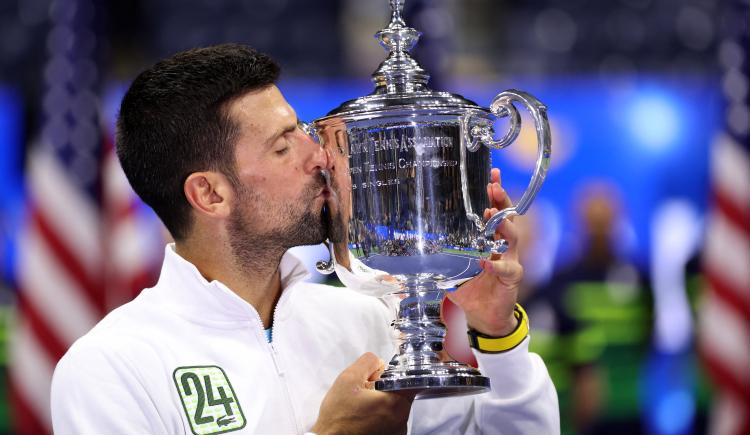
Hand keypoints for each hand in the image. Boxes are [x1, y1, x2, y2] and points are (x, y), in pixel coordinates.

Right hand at [311, 353, 415, 434]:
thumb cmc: (338, 417)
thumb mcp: (348, 379)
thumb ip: (367, 363)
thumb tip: (379, 362)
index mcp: (396, 404)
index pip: (409, 381)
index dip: (394, 375)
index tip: (381, 378)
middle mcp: (401, 421)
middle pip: (401, 395)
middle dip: (385, 390)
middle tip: (365, 393)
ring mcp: (397, 433)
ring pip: (395, 409)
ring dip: (381, 405)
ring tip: (361, 408)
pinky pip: (390, 422)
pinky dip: (379, 418)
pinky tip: (363, 419)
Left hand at [446, 168, 522, 335]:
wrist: (484, 317)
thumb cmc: (469, 290)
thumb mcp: (449, 271)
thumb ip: (433, 261)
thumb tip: (403, 255)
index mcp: (489, 240)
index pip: (495, 211)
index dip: (495, 194)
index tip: (491, 175)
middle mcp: (502, 246)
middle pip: (508, 217)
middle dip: (501, 200)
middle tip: (493, 186)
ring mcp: (510, 260)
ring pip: (513, 237)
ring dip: (503, 225)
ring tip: (491, 213)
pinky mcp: (512, 278)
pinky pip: (507, 268)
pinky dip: (496, 264)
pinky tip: (485, 261)